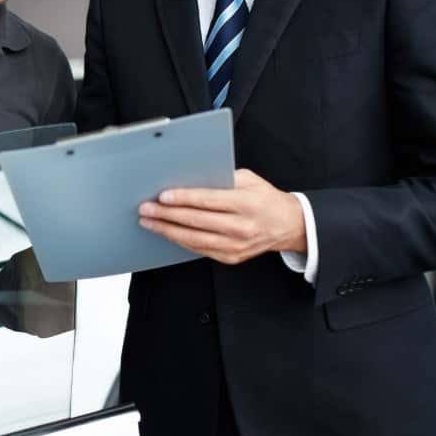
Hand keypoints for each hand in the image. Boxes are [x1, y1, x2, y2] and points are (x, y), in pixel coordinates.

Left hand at [137, 169, 306, 264]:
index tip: (162, 196)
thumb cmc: (265, 198)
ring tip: (149, 222)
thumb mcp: (249, 179)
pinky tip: (167, 233)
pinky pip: (200, 249)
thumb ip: (222, 178)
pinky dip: (181, 241)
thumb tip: (189, 178)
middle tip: (146, 209)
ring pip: (195, 239)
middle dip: (167, 215)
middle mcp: (241, 226)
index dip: (183, 199)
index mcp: (247, 203)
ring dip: (168, 230)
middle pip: (197, 221)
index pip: (208, 201)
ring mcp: (236, 245)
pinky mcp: (232, 257)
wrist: (288, 225)